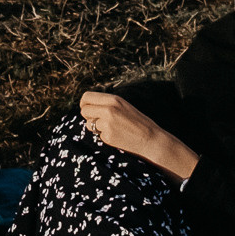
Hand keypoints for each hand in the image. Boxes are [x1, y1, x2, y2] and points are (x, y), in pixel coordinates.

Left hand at [80, 90, 198, 181]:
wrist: (150, 138)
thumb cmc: (137, 121)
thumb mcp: (123, 106)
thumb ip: (107, 103)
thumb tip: (87, 105)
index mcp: (113, 99)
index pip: (87, 97)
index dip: (84, 103)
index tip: (87, 108)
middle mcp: (108, 109)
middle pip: (84, 110)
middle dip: (88, 116)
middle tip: (97, 120)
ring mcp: (107, 123)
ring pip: (88, 124)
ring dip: (95, 127)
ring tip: (110, 128)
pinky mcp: (107, 136)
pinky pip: (98, 135)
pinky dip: (104, 136)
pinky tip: (116, 136)